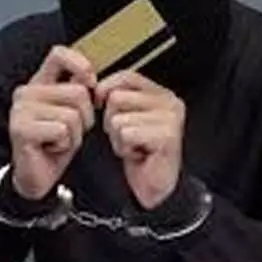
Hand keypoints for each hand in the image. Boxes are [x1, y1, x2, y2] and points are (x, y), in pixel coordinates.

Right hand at [9, 46, 95, 199]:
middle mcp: (26, 92)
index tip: (91, 83)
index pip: (59, 54)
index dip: (81, 64)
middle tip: (69, 132)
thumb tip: (90, 79)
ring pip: (72, 115)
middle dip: (85, 118)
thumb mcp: (72, 113)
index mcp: (39, 83)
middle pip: (78, 93)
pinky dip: (65, 144)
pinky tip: (51, 148)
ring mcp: (20, 110)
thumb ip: (78, 91)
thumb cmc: (55, 143)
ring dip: (75, 135)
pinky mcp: (20, 129)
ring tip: (59, 141)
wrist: (38, 176)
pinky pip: (62, 131)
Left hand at [95, 70, 184, 209]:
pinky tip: (138, 155)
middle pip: (117, 98)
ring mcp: (171, 119)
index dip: (106, 89)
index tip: (100, 104)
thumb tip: (90, 84)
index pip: (127, 76)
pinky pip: (127, 133)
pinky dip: (125, 148)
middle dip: (112, 121)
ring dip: (118, 138)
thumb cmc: (139, 152)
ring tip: (133, 147)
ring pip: (119, 118)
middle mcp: (170, 103)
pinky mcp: (167, 136)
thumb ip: (113, 96)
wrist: (154, 185)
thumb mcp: (124, 117)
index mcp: (162, 94)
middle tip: (128, 137)